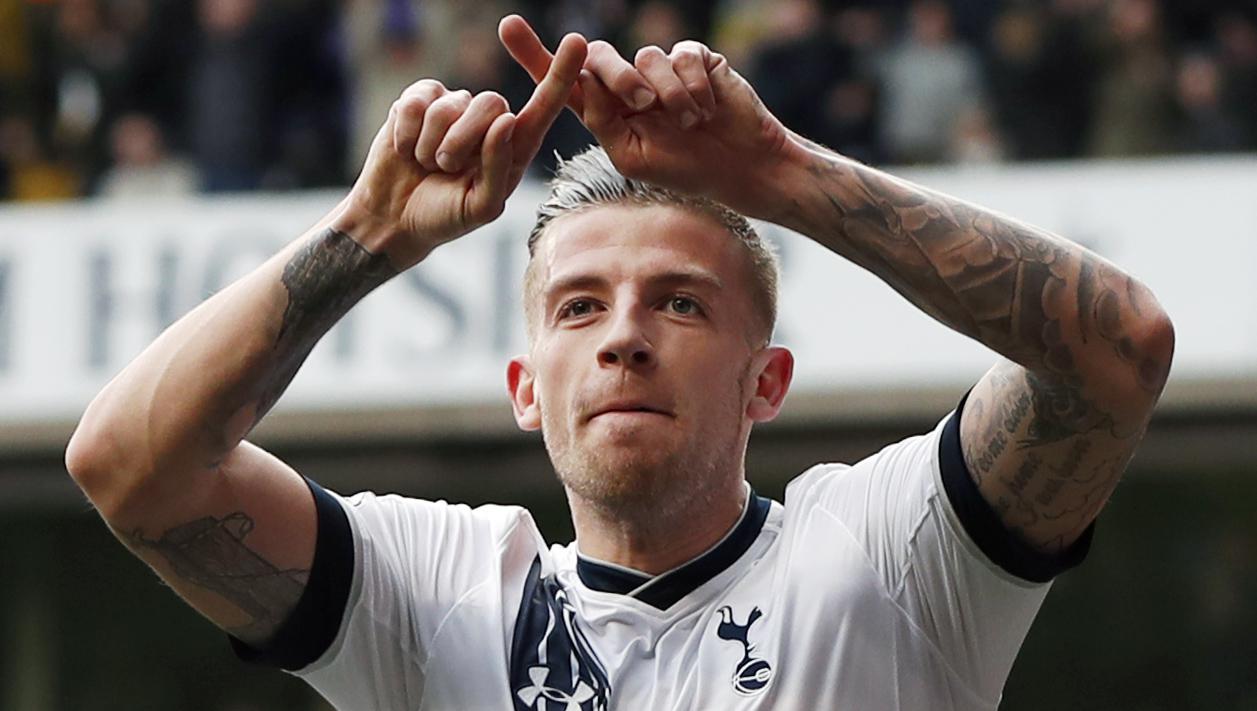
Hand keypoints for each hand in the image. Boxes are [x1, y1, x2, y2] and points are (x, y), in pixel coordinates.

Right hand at [338, 33, 587, 268]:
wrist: (393, 218)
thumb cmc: (445, 216)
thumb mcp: (481, 207)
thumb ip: (500, 168)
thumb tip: (507, 120)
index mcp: (514, 147)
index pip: (543, 107)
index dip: (560, 75)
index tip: (578, 42)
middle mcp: (488, 121)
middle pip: (492, 103)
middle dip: (464, 141)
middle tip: (445, 169)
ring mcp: (453, 107)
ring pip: (451, 106)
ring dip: (432, 146)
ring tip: (426, 164)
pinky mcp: (419, 101)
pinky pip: (417, 103)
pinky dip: (407, 135)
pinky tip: (405, 150)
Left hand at [499, 15, 800, 220]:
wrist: (740, 168)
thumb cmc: (685, 170)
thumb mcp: (630, 156)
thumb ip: (601, 120)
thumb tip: (583, 80)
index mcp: (607, 111)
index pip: (566, 80)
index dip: (535, 53)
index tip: (507, 28)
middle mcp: (630, 84)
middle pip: (599, 56)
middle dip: (615, 76)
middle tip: (641, 105)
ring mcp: (662, 69)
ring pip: (645, 57)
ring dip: (666, 94)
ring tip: (690, 122)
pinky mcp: (695, 59)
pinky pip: (682, 55)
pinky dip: (693, 86)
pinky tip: (708, 108)